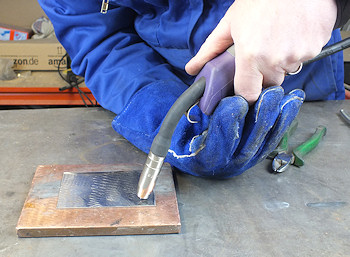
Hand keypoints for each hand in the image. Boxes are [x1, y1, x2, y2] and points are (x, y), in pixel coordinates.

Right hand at [112, 80, 304, 177]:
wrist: (194, 153)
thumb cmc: (186, 137)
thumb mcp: (180, 129)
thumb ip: (192, 116)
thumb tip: (207, 98)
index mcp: (206, 158)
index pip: (220, 139)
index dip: (229, 120)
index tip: (237, 100)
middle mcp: (229, 164)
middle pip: (249, 141)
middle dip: (262, 115)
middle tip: (271, 93)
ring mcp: (245, 161)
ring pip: (265, 141)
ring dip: (279, 118)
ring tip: (289, 97)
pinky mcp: (257, 154)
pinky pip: (272, 139)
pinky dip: (283, 121)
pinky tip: (292, 104)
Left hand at [185, 0, 336, 103]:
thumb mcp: (230, 23)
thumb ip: (210, 50)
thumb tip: (193, 69)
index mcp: (251, 55)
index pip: (248, 95)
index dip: (245, 93)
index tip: (244, 88)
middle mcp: (275, 60)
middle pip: (268, 84)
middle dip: (262, 74)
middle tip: (260, 52)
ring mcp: (298, 55)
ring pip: (286, 71)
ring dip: (280, 61)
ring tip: (276, 37)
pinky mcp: (315, 48)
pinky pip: (302, 59)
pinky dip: (296, 50)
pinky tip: (291, 33)